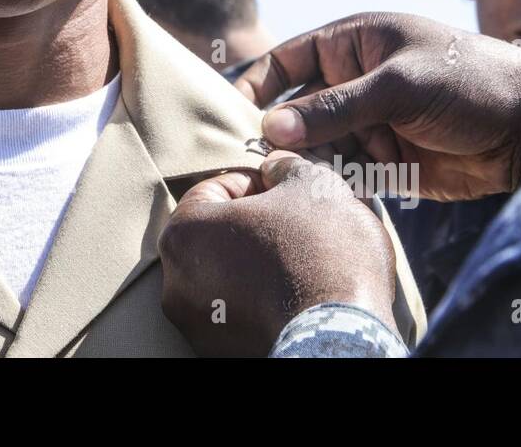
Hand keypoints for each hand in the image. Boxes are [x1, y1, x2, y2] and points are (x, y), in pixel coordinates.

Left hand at [159, 151, 397, 356]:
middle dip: (257, 224)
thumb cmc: (323, 252)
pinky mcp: (220, 353)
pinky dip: (263, 299)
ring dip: (259, 262)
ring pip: (228, 275)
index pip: (215, 189)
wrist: (344, 336)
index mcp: (184, 232)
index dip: (257, 183)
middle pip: (218, 234)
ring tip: (303, 260)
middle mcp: (175, 282)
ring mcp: (196, 324)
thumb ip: (285, 167)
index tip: (287, 190)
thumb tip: (276, 168)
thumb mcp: (311, 184)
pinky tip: (298, 294)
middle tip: (298, 223)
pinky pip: (240, 311)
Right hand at [234, 12, 520, 200]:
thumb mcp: (398, 86)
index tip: (234, 118)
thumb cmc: (471, 83)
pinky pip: (344, 174)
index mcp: (352, 43)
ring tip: (304, 180)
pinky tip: (335, 193)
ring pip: (316, 146)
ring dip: (309, 164)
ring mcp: (368, 123)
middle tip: (265, 163)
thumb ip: (333, 108)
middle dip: (282, 135)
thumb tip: (270, 128)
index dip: (257, 86)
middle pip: (296, 110)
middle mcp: (353, 82)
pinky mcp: (385, 162)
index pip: (286, 61)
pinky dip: (336, 184)